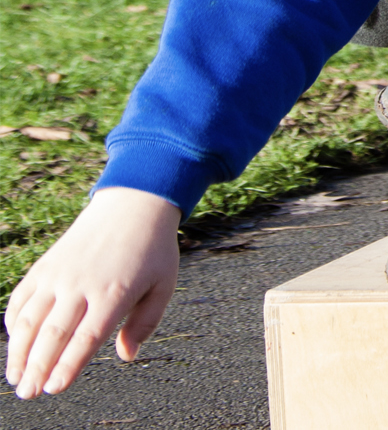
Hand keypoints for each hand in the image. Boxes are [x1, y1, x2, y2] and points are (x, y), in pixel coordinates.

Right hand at [6, 187, 181, 399]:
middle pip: (53, 333)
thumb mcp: (163, 283)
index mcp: (114, 291)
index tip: (54, 388)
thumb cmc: (152, 248)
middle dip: (37, 368)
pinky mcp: (45, 265)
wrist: (132, 204)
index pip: (86, 337)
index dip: (68, 365)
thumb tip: (126, 355)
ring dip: (19, 352)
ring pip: (30, 319)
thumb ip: (146, 322)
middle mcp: (82, 283)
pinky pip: (21, 298)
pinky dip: (14, 323)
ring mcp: (60, 273)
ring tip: (16, 378)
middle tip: (28, 393)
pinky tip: (16, 344)